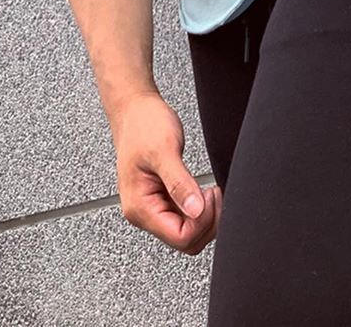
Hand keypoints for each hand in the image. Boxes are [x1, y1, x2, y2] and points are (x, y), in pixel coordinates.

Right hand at [111, 90, 222, 254]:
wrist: (134, 108)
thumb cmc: (143, 124)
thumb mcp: (164, 150)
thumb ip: (179, 183)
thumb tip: (196, 210)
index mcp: (139, 207)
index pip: (179, 237)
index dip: (201, 221)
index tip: (210, 195)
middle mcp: (143, 213)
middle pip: (184, 241)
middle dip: (206, 222)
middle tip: (216, 194)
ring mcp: (152, 207)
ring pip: (186, 232)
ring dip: (204, 217)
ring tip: (212, 192)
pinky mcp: (161, 198)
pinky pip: (184, 217)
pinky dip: (199, 210)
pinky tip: (205, 192)